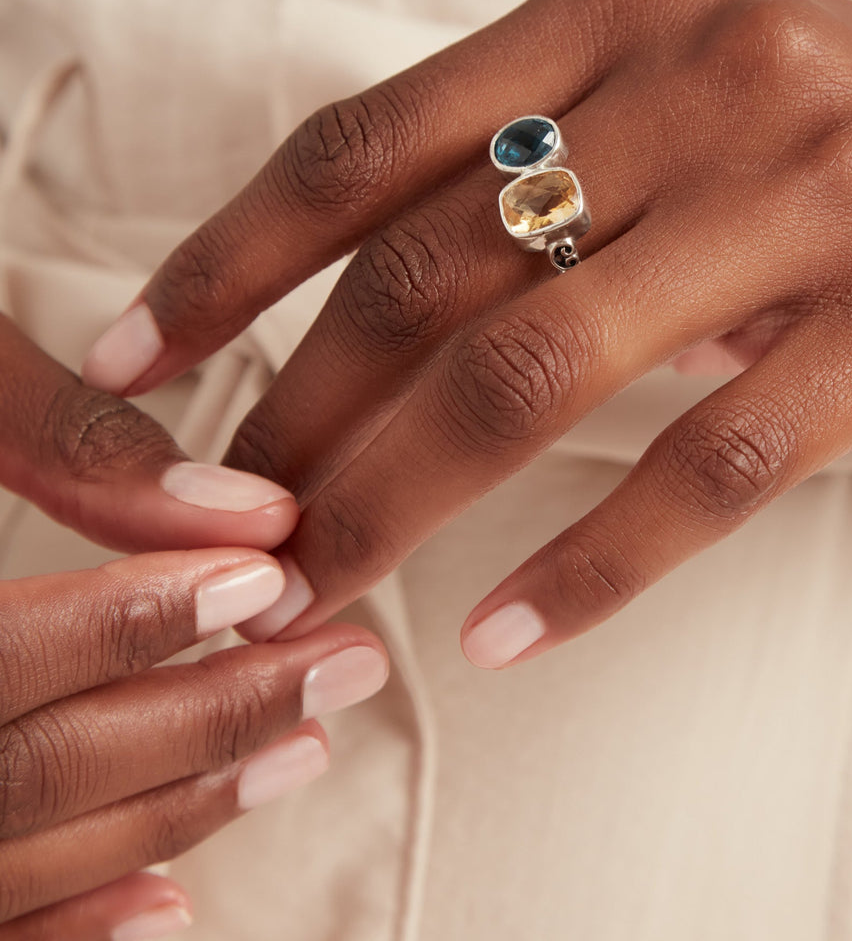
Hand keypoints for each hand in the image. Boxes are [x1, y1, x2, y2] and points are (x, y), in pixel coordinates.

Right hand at [0, 315, 388, 936]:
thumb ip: (56, 438)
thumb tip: (234, 506)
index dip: (131, 620)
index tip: (262, 571)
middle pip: (11, 782)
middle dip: (196, 727)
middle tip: (340, 666)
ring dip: (162, 814)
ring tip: (298, 744)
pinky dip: (65, 928)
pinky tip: (170, 901)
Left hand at [82, 0, 851, 666]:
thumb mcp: (700, 84)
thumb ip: (547, 149)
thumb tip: (356, 300)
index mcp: (631, 2)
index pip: (374, 138)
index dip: (233, 254)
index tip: (143, 353)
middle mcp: (713, 72)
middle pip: (434, 269)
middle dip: (302, 411)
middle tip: (234, 512)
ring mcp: (817, 189)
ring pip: (543, 371)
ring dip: (405, 500)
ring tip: (328, 584)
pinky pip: (710, 467)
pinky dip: (592, 563)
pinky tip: (511, 630)